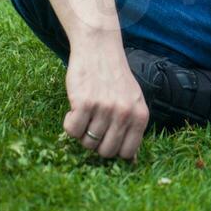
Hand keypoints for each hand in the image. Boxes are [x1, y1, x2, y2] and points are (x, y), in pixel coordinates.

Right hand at [63, 38, 148, 159]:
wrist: (99, 47)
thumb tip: (130, 162)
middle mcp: (125, 113)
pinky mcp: (85, 103)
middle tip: (94, 122)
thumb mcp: (132, 100)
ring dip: (82, 130)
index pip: (127, 153)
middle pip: (105, 152)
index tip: (106, 136)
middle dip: (96, 142)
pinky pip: (72, 131)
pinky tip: (75, 107)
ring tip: (87, 109)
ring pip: (87, 143)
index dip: (113, 148)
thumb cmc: (114, 77)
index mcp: (140, 115)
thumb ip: (132, 127)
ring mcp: (105, 108)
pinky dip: (69, 123)